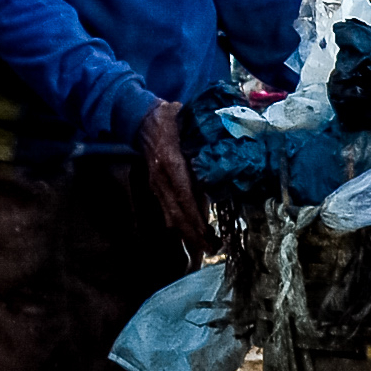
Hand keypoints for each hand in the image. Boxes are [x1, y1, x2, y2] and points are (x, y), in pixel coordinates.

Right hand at [135, 101, 206, 252]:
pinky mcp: (156, 188)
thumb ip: (204, 135)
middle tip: (212, 251)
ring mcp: (157, 185)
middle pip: (176, 213)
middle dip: (193, 235)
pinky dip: (179, 227)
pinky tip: (190, 239)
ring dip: (186, 235)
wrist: (139, 118)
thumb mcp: (188, 122)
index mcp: (171, 161)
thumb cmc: (169, 119)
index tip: (208, 233)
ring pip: (170, 216)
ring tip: (204, 252)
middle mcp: (161, 178)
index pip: (184, 194)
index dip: (195, 216)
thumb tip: (230, 143)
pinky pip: (167, 212)